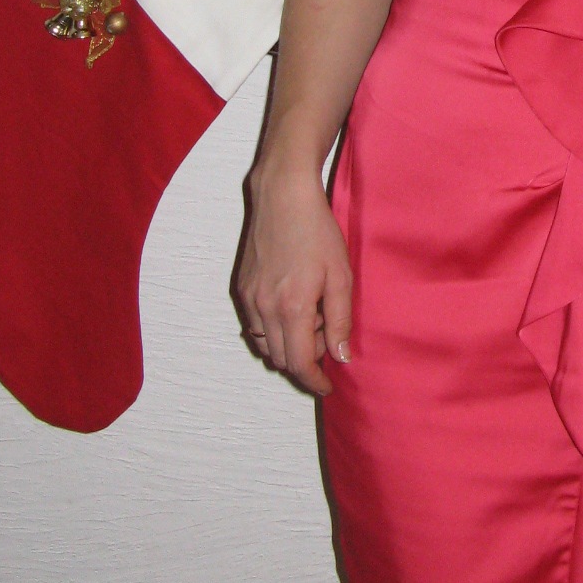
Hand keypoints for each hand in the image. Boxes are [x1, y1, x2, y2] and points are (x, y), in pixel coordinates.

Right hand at [236, 166, 352, 396]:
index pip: (300, 363)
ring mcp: (249, 299)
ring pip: (265, 345)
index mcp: (293, 308)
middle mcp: (265, 308)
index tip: (328, 386)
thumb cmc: (317, 232)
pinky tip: (292, 307)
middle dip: (305, 361)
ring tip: (312, 319)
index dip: (315, 381)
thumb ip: (340, 320)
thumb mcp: (341, 275)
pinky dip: (273, 329)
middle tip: (328, 338)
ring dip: (288, 345)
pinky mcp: (242, 288)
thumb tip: (341, 357)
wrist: (283, 196)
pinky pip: (255, 326)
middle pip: (281, 359)